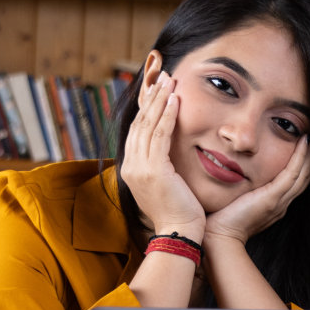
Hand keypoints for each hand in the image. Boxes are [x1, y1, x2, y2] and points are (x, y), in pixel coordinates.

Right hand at [121, 72, 204, 243]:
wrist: (179, 233)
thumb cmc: (179, 213)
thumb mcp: (165, 186)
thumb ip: (162, 167)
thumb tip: (169, 153)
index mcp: (131, 170)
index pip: (137, 131)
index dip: (147, 108)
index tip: (158, 89)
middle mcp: (131, 166)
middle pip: (140, 123)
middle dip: (152, 97)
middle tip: (163, 76)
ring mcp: (140, 168)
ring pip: (148, 125)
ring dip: (159, 100)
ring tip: (170, 81)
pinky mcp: (154, 169)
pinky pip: (160, 135)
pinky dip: (167, 115)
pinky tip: (175, 100)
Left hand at [202, 134, 309, 246]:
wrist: (220, 238)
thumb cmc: (222, 219)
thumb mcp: (237, 199)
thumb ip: (242, 188)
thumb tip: (234, 170)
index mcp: (276, 203)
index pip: (297, 179)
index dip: (305, 160)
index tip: (308, 140)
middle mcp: (283, 202)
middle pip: (307, 175)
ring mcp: (280, 201)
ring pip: (305, 172)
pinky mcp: (273, 198)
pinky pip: (293, 173)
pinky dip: (300, 155)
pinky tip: (304, 140)